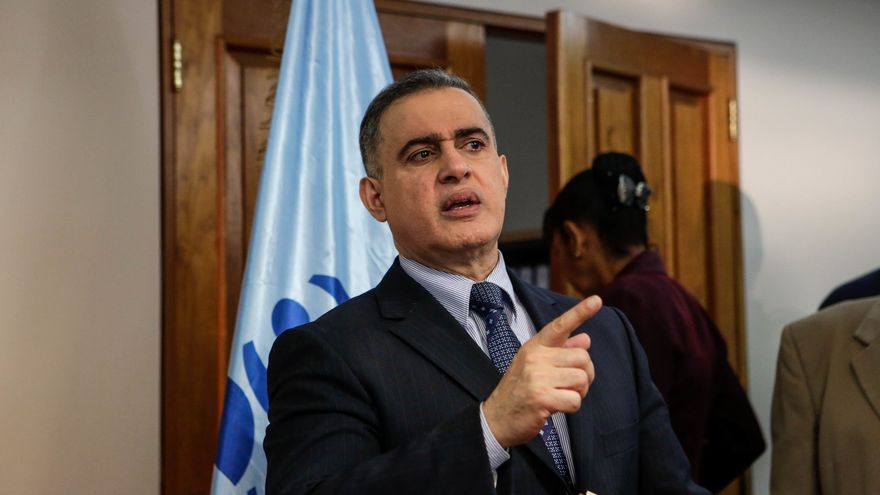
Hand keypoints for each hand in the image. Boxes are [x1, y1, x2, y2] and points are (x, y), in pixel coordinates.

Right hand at [482, 295, 600, 447]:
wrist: (497, 418)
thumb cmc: (520, 390)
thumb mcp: (536, 365)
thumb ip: (561, 351)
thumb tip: (586, 339)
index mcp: (535, 346)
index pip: (560, 326)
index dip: (580, 312)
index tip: (597, 300)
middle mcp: (535, 357)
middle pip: (582, 358)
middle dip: (584, 374)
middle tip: (568, 385)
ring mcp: (537, 377)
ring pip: (582, 379)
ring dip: (578, 392)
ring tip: (560, 396)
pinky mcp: (541, 398)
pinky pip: (575, 400)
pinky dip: (571, 407)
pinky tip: (556, 408)